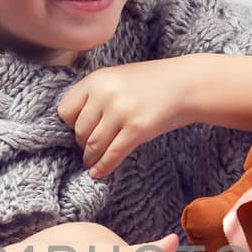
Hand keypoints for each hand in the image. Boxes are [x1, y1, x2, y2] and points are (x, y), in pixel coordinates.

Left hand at [56, 60, 186, 179]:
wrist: (186, 85)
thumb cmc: (151, 82)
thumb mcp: (117, 78)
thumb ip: (95, 95)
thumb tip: (74, 124)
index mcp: (96, 80)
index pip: (65, 110)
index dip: (70, 124)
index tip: (78, 130)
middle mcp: (105, 95)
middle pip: (78, 131)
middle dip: (82, 143)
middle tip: (90, 148)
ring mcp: (120, 112)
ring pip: (93, 145)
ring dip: (91, 158)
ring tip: (93, 162)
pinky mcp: (136, 130)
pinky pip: (112, 155)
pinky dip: (103, 167)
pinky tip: (99, 173)